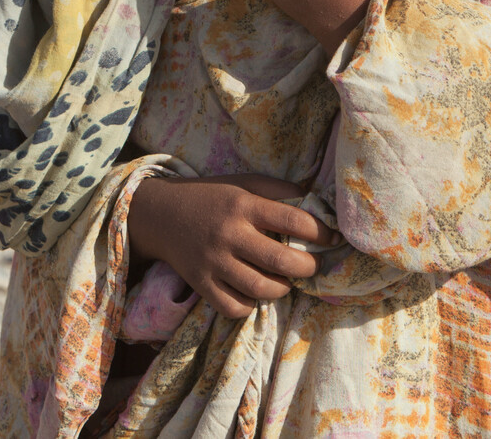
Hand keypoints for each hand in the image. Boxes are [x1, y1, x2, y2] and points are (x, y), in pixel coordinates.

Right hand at [126, 174, 334, 319]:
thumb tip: (315, 201)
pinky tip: (254, 292)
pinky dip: (251, 305)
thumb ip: (276, 189)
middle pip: (282, 260)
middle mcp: (229, 234)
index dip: (321, 232)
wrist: (159, 214)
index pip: (293, 220)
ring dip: (282, 288)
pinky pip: (234, 307)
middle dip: (307, 267)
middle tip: (311, 265)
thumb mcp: (241, 183)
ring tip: (284, 280)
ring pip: (261, 289)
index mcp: (243, 205)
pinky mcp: (200, 283)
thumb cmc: (210, 197)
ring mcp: (213, 261)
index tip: (331, 238)